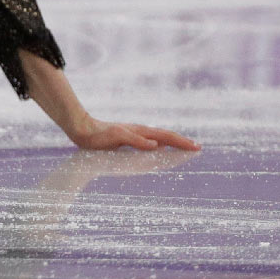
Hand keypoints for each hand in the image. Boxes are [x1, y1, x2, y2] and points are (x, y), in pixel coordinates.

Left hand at [67, 114, 200, 151]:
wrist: (82, 129)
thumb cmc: (98, 136)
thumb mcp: (117, 137)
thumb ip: (136, 141)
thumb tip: (156, 144)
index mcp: (141, 131)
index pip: (166, 137)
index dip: (181, 142)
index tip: (196, 147)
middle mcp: (140, 132)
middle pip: (166, 136)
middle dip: (181, 141)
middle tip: (197, 147)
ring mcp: (134, 134)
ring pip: (159, 138)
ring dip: (172, 142)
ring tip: (183, 147)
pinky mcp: (128, 138)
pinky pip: (150, 142)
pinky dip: (160, 144)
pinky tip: (160, 148)